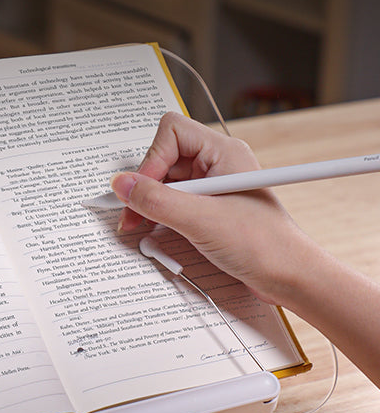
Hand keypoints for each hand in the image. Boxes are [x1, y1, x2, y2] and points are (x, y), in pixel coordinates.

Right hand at [111, 112, 314, 304]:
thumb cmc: (264, 245)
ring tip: (142, 225)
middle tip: (132, 213)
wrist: (290, 278)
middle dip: (145, 186)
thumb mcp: (200, 220)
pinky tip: (158, 232)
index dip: (151, 159)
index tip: (140, 189)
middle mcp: (217, 164)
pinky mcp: (209, 209)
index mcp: (223, 152)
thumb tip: (122, 184)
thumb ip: (156, 200)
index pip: (172, 133)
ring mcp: (213, 187)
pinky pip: (175, 202)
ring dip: (151, 204)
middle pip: (164, 158)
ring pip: (166, 183)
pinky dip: (161, 216)